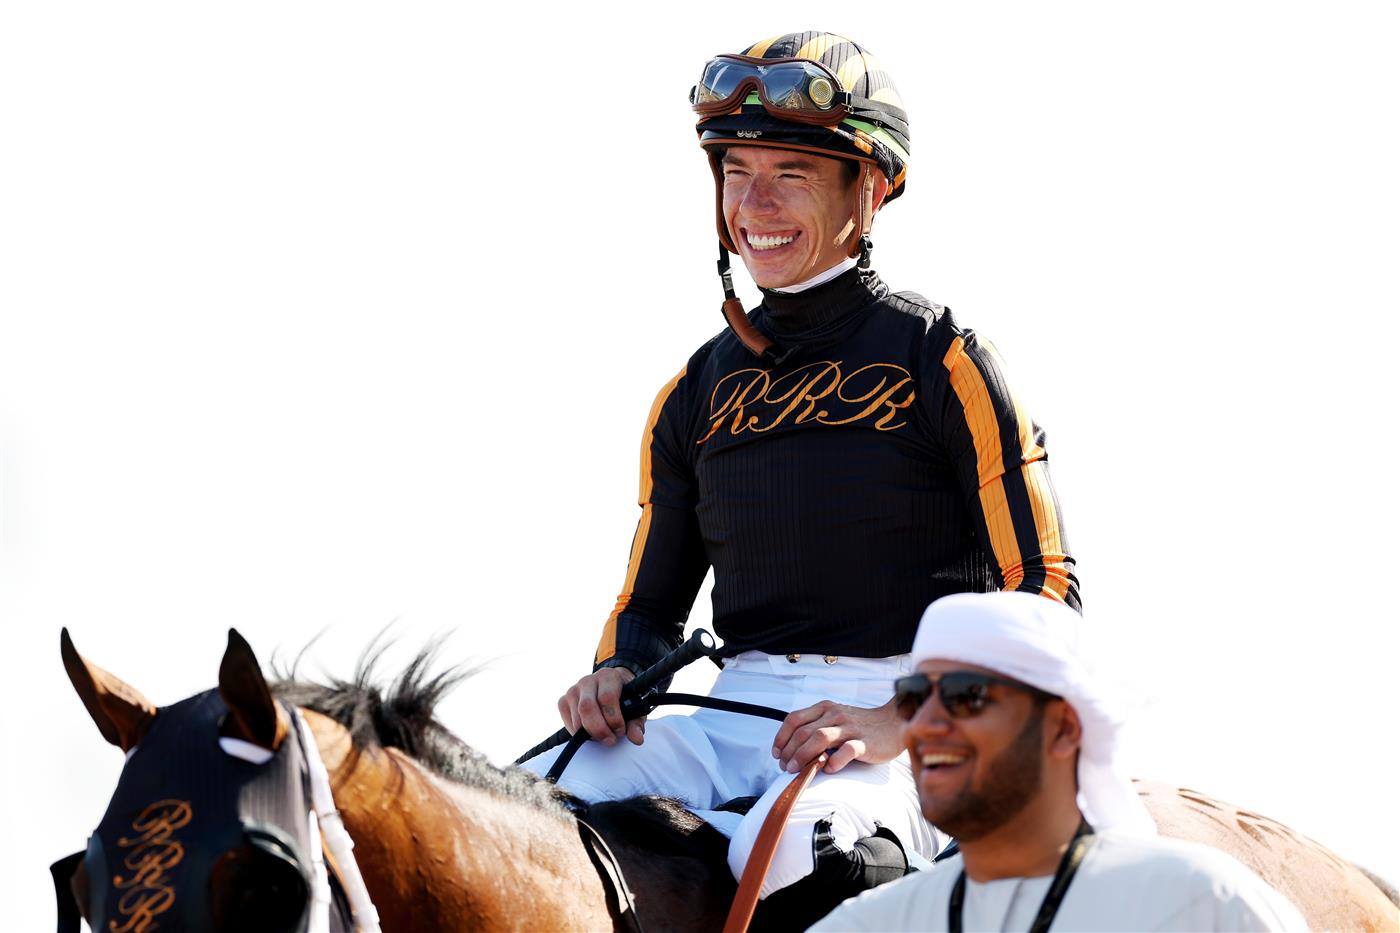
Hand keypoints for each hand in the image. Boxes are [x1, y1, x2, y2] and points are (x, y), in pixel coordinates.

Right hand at [558, 667, 645, 746]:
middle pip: (587, 707)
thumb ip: (636, 723)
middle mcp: (588, 680)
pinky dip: (579, 734)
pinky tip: (591, 733)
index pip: (606, 697)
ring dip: (590, 734)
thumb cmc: (624, 697)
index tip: (621, 731)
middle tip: (610, 740)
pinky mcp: (563, 701)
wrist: (610, 687)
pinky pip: (568, 723)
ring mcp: (573, 690)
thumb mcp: (635, 708)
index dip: (614, 718)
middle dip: (599, 729)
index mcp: (608, 676)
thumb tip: (637, 738)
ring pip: (577, 718)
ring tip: (603, 736)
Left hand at [772, 697, 903, 773]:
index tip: (777, 753)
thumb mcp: (835, 718)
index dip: (781, 737)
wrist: (892, 723)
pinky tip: (828, 769)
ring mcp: (850, 728)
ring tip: (797, 770)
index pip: (794, 719)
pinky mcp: (865, 742)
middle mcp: (835, 715)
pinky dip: (834, 761)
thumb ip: (817, 726)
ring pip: (820, 738)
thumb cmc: (861, 725)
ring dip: (803, 756)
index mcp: (825, 708)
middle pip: (803, 731)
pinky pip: (847, 750)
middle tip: (785, 767)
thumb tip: (792, 748)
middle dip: (789, 752)